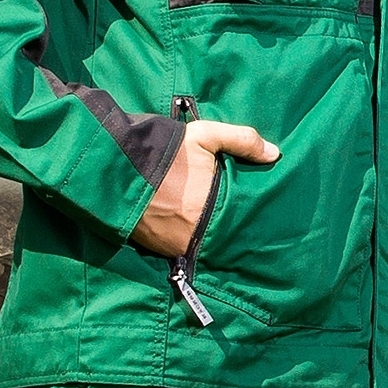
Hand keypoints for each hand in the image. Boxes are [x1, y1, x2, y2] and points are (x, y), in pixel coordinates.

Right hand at [131, 119, 277, 258]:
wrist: (112, 167)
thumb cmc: (165, 152)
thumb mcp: (204, 136)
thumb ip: (241, 140)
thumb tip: (275, 154)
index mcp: (214, 207)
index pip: (243, 222)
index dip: (252, 220)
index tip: (263, 219)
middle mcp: (197, 233)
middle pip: (224, 238)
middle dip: (232, 233)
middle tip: (241, 227)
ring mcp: (174, 245)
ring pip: (201, 247)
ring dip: (209, 240)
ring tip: (217, 231)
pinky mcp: (155, 249)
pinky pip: (178, 251)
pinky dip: (185, 243)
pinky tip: (190, 233)